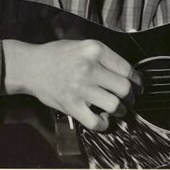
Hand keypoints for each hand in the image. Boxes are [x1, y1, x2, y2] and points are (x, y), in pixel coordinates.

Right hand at [2, 39, 141, 130]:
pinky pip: (96, 122)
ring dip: (120, 111)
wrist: (31, 66)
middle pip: (124, 88)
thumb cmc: (57, 55)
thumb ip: (104, 57)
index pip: (126, 68)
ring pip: (114, 106)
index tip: (138, 85)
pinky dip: (103, 124)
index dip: (137, 80)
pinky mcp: (71, 105)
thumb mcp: (83, 45)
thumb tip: (127, 73)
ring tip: (117, 109)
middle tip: (129, 99)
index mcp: (95, 50)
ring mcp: (80, 87)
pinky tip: (102, 118)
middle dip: (131, 97)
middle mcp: (89, 68)